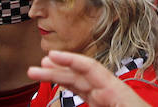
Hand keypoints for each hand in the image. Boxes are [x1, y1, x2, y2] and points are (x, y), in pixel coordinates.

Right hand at [29, 50, 150, 106]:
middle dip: (56, 70)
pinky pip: (83, 92)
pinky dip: (69, 87)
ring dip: (59, 77)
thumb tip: (84, 90)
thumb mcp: (123, 105)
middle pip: (78, 75)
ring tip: (39, 72)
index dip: (69, 59)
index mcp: (116, 89)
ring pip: (78, 84)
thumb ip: (99, 96)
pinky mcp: (104, 103)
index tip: (52, 55)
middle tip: (34, 68)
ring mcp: (106, 96)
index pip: (89, 68)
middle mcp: (109, 89)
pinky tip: (58, 84)